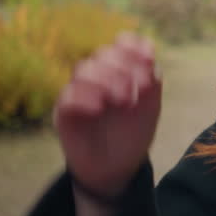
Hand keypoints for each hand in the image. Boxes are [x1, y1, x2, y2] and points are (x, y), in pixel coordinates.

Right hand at [53, 33, 161, 200]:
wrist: (116, 170)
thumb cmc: (132, 135)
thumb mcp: (150, 109)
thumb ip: (151, 82)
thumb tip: (149, 55)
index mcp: (120, 71)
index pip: (122, 45)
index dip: (133, 46)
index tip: (149, 59)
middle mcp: (98, 77)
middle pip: (103, 55)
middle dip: (123, 67)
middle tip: (134, 90)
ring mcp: (79, 92)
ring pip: (84, 70)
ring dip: (105, 79)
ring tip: (123, 99)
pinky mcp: (65, 112)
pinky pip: (68, 96)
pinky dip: (84, 97)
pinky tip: (99, 108)